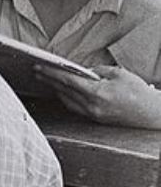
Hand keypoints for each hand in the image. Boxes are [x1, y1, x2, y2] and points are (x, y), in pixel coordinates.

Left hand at [38, 64, 160, 128]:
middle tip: (37, 71)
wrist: (151, 114)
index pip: (68, 81)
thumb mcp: (120, 74)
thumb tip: (82, 71)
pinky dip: (66, 98)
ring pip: (66, 100)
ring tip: (46, 79)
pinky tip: (62, 91)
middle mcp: (92, 106)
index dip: (51, 73)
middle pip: (63, 91)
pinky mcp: (94, 119)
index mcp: (98, 93)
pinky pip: (74, 107)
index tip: (39, 68)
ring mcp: (92, 114)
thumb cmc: (138, 93)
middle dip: (48, 80)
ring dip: (56, 89)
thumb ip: (98, 71)